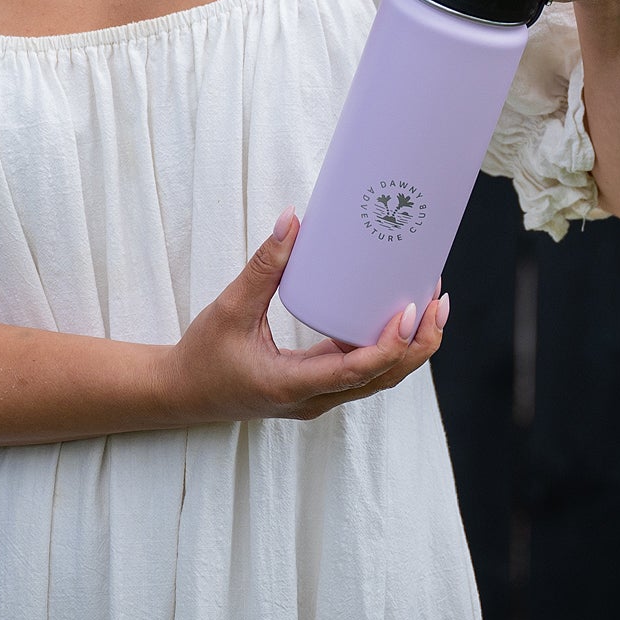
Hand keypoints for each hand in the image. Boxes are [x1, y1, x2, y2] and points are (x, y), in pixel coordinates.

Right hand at [164, 210, 448, 422]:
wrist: (182, 393)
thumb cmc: (203, 355)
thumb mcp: (230, 308)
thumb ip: (264, 266)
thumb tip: (293, 220)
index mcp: (293, 386)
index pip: (358, 371)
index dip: (391, 344)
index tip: (410, 309)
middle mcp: (314, 399)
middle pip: (384, 379)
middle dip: (418, 343)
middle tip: (437, 300)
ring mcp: (319, 398)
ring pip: (379, 379)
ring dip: (409, 347)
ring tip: (430, 304)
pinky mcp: (318, 389)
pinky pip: (363, 372)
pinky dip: (387, 348)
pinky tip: (397, 317)